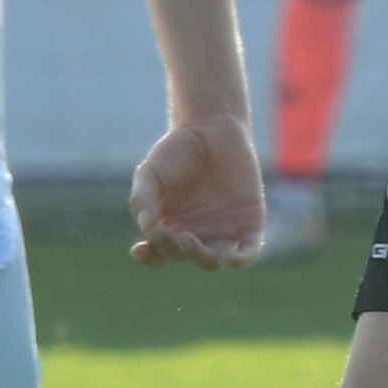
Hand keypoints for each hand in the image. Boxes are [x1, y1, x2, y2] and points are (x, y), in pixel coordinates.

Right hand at [128, 112, 263, 269]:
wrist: (211, 127)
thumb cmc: (176, 151)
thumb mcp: (150, 173)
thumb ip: (143, 198)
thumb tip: (147, 227)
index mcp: (171, 226)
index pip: (159, 254)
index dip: (149, 257)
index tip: (138, 249)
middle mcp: (197, 233)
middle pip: (185, 256)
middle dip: (173, 249)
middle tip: (166, 231)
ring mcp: (223, 230)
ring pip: (215, 259)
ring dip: (202, 258)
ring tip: (189, 241)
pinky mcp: (249, 222)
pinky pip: (248, 251)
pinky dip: (241, 259)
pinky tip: (231, 259)